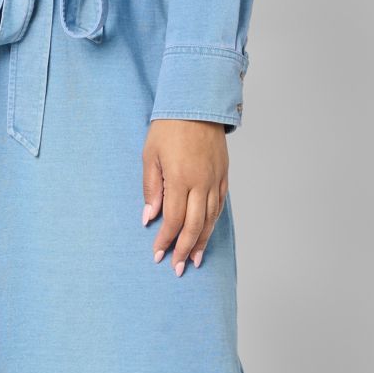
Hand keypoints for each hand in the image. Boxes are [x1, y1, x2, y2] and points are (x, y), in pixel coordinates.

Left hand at [142, 118, 228, 274]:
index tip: (157, 254)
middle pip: (195, 225)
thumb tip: (150, 217)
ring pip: (210, 219)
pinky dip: (213, 223)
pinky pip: (219, 205)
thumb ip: (151, 188)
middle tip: (177, 268)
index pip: (174, 219)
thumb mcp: (150, 156)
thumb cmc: (168, 128)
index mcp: (180, 178)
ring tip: (195, 260)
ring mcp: (215, 179)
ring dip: (202, 241)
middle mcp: (201, 182)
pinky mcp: (223, 175)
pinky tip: (207, 233)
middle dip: (185, 250)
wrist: (197, 104)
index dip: (166, 240)